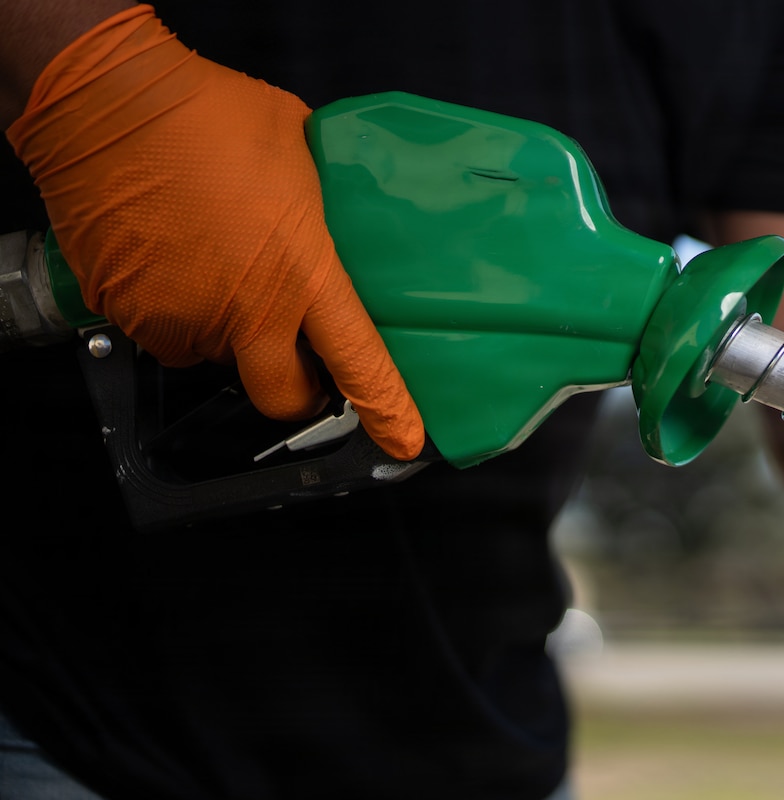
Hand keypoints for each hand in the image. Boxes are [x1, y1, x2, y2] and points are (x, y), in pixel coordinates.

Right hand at [5, 5, 423, 458]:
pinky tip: (176, 256)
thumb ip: (326, 205)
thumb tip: (336, 218)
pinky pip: (162, 330)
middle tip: (298, 363)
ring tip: (218, 266)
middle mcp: (242, 312)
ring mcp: (182, 319)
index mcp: (301, 274)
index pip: (358, 361)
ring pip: (216, 357)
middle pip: (282, 398)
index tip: (405, 439)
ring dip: (224, 330)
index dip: (386, 408)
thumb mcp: (303, 153)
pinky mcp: (128, 314)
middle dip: (296, 392)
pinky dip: (172, 307)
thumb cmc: (208, 115)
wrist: (106, 102)